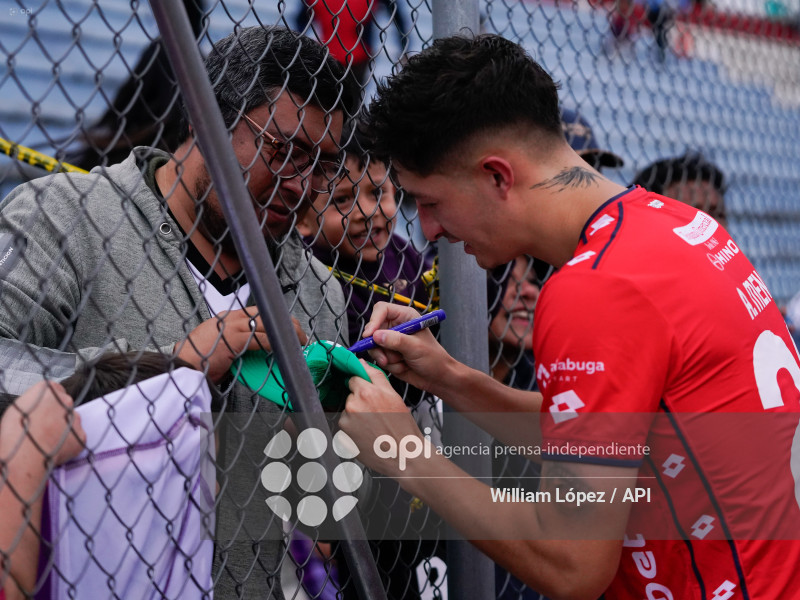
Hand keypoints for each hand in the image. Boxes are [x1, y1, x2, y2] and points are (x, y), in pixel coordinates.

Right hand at [0, 381, 85, 466]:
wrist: (25, 451)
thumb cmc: (16, 431)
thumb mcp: (20, 406)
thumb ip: (35, 402)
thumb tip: (39, 407)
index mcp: (49, 389)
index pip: (55, 391)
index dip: (49, 404)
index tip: (44, 412)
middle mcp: (66, 400)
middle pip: (65, 406)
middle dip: (57, 416)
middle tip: (45, 428)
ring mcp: (75, 418)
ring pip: (71, 422)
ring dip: (64, 429)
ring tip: (48, 440)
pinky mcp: (81, 435)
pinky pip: (77, 438)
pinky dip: (69, 443)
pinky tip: (55, 448)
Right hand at [175, 308, 307, 381]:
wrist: (182, 366)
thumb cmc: (197, 360)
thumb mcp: (218, 344)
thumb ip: (235, 342)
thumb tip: (253, 349)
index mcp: (227, 317)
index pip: (257, 311)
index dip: (275, 317)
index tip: (287, 325)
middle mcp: (230, 317)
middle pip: (266, 313)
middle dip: (286, 322)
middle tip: (299, 334)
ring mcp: (232, 327)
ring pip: (268, 323)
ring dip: (287, 332)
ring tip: (299, 341)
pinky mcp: (235, 339)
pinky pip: (262, 339)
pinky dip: (276, 342)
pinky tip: (286, 347)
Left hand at [340, 362, 425, 477]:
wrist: (404, 455)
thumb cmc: (402, 429)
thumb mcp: (394, 396)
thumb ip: (376, 376)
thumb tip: (362, 364)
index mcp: (367, 392)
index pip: (354, 378)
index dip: (362, 385)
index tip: (367, 393)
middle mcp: (354, 405)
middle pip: (351, 395)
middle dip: (360, 401)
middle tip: (376, 414)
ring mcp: (347, 421)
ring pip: (349, 411)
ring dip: (357, 416)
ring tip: (373, 426)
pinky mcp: (343, 436)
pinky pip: (346, 427)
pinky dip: (354, 430)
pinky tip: (367, 434)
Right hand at [362, 302, 453, 393]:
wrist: (437, 377)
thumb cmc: (433, 358)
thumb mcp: (415, 347)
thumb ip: (396, 340)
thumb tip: (376, 336)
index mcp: (405, 316)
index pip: (382, 310)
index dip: (374, 320)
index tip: (369, 335)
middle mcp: (396, 326)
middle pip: (374, 329)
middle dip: (378, 345)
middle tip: (385, 357)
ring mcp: (391, 341)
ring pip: (374, 346)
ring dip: (385, 357)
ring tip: (400, 362)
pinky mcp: (388, 353)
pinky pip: (378, 357)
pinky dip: (389, 364)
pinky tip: (402, 366)